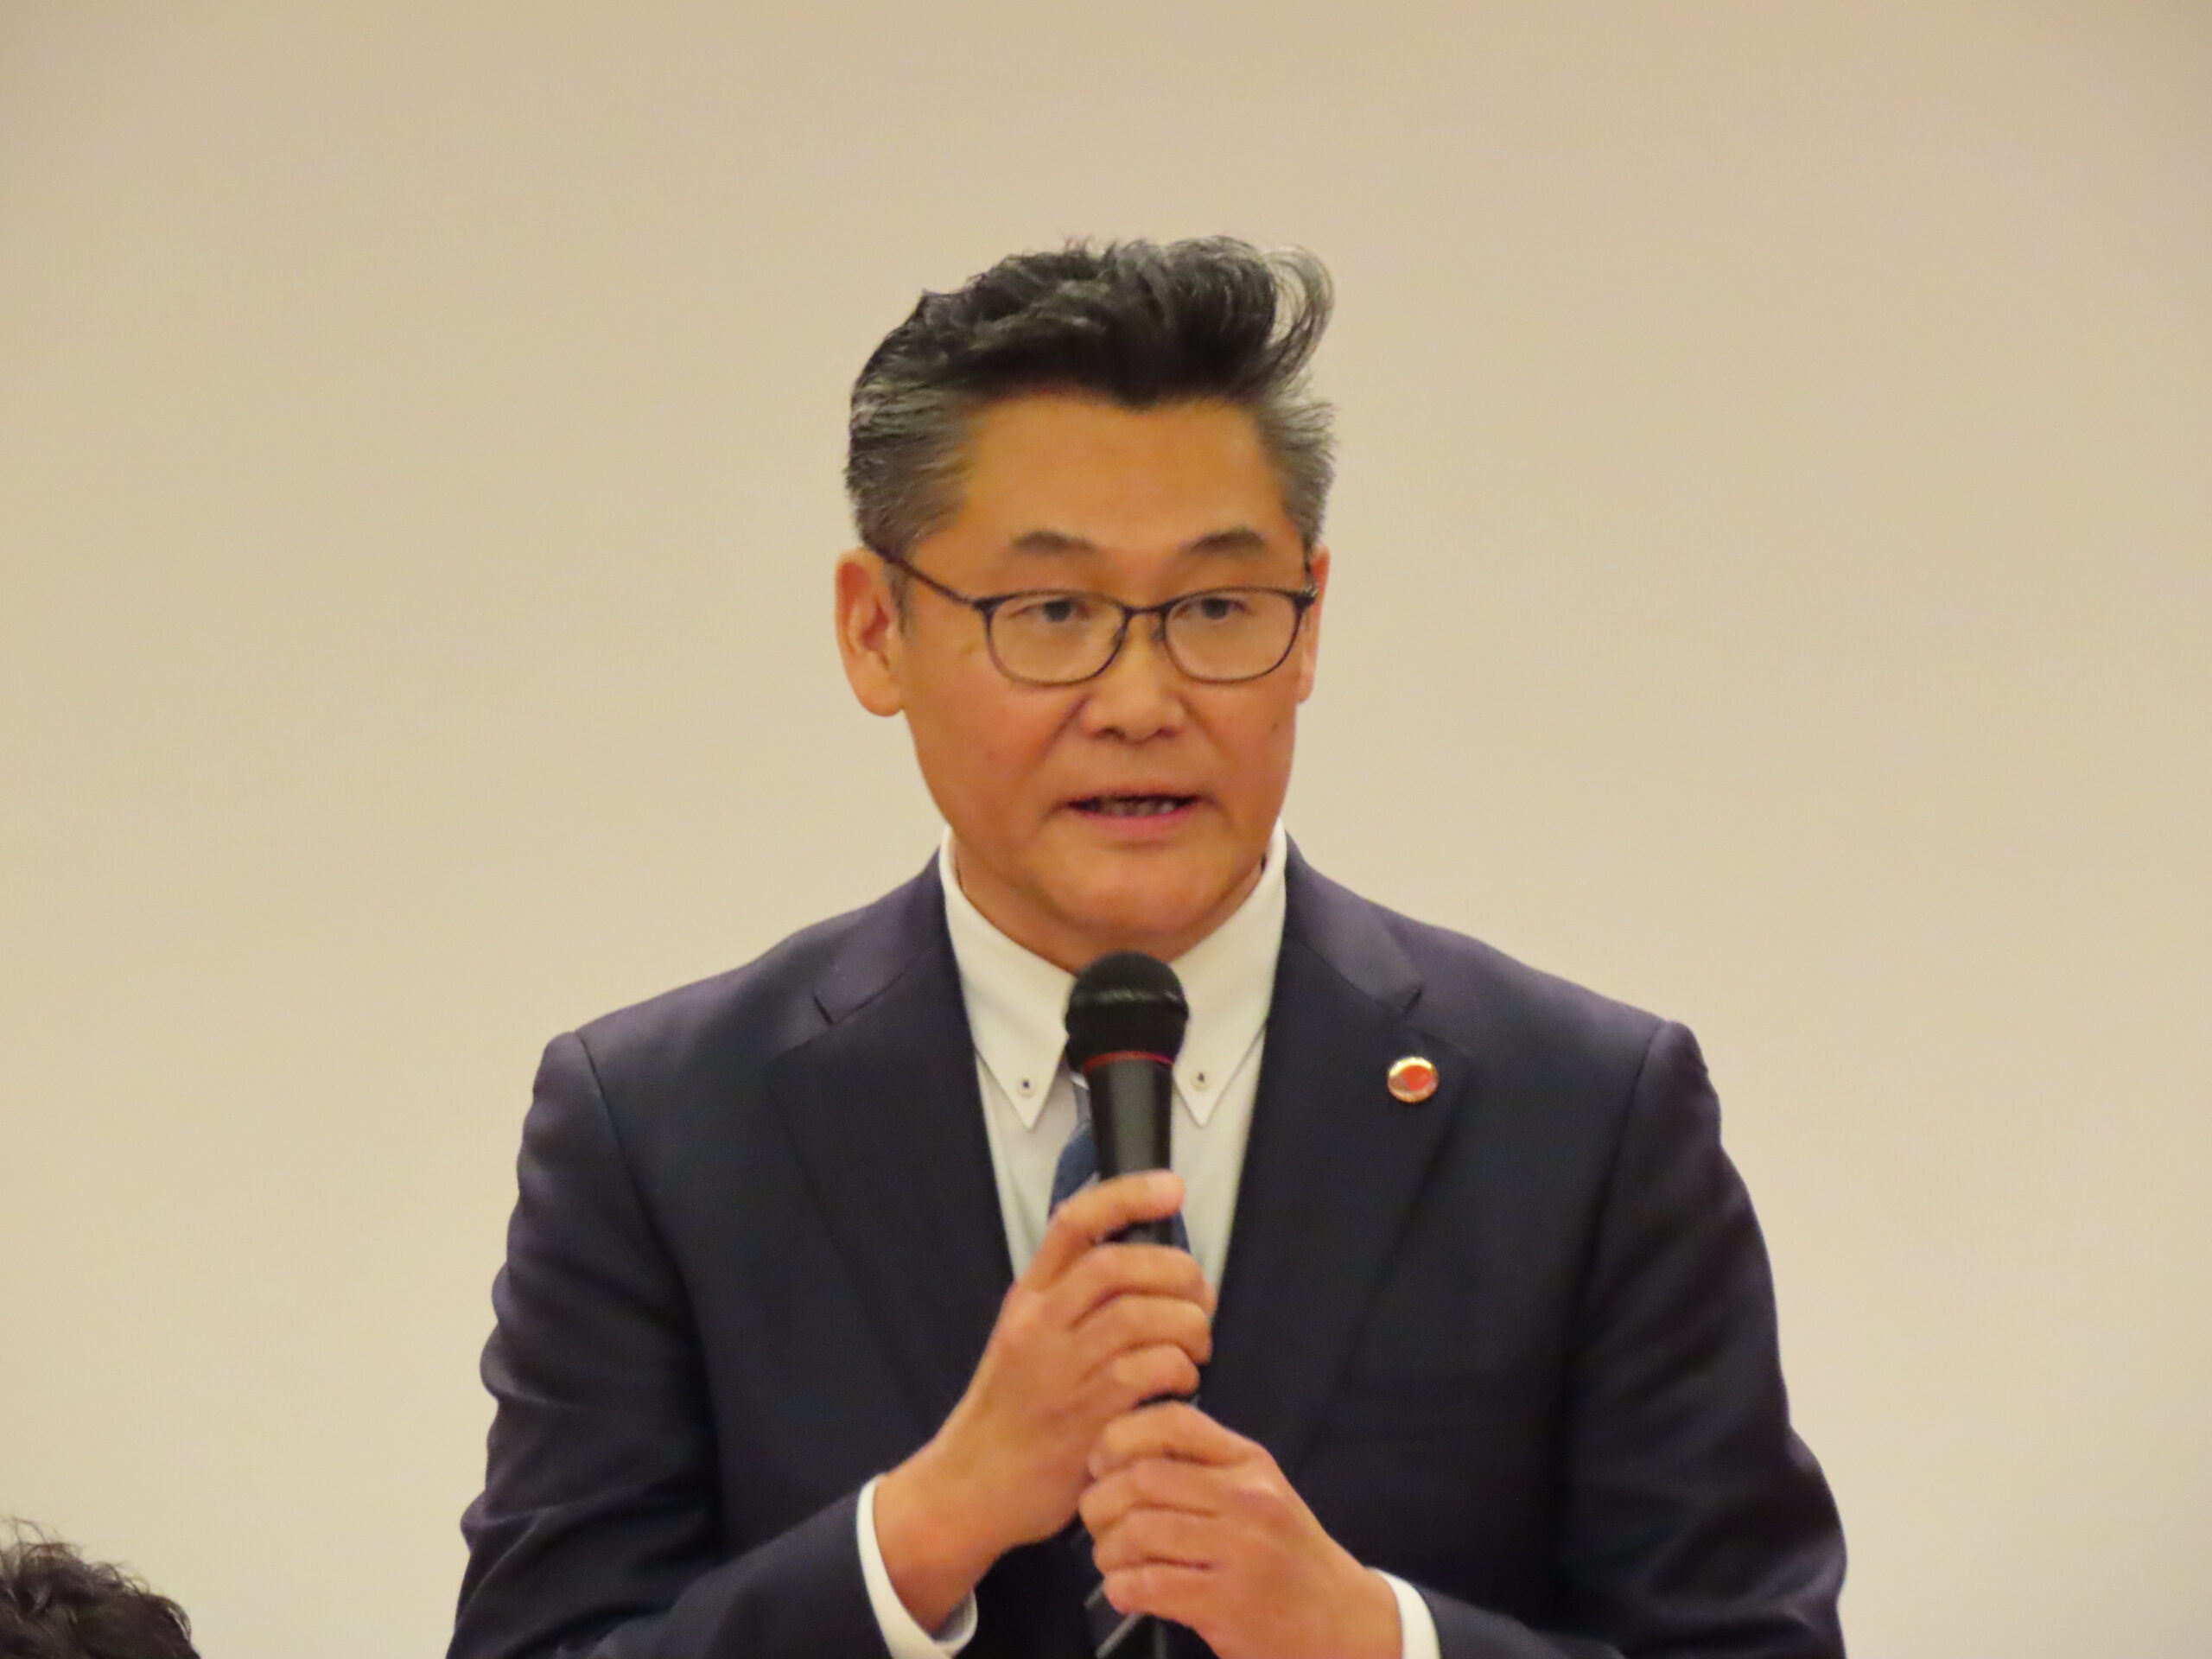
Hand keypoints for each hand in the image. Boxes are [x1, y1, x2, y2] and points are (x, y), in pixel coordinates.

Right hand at [874, 1171, 1212, 1630]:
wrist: (971, 1486)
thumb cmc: (1012, 1411)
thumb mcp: (1025, 1339)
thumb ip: (1071, 1300)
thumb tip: (1144, 1264)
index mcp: (1028, 1298)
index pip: (1074, 1223)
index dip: (1127, 1195)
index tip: (1171, 1188)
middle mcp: (1041, 1325)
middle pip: (1118, 1266)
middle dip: (1176, 1272)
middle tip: (1199, 1296)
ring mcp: (1062, 1371)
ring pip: (1141, 1317)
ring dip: (1187, 1325)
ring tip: (1197, 1345)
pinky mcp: (1086, 1417)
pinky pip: (1149, 1373)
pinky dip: (1180, 1370)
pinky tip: (1182, 1382)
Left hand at [1080, 1402, 1400, 1658]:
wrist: (1340, 1621)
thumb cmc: (1286, 1552)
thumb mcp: (1260, 1490)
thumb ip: (1203, 1465)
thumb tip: (1118, 1451)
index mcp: (1250, 1462)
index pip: (1175, 1423)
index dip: (1121, 1436)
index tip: (1101, 1461)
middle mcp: (1248, 1499)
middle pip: (1143, 1479)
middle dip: (1101, 1501)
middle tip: (1096, 1520)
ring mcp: (1241, 1552)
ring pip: (1138, 1532)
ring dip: (1107, 1550)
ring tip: (1110, 1561)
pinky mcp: (1227, 1604)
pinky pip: (1149, 1586)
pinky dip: (1121, 1589)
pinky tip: (1125, 1592)